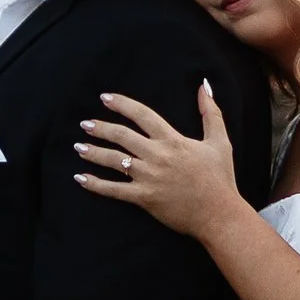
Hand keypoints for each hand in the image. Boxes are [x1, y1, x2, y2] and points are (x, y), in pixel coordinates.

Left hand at [76, 77, 239, 237]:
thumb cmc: (220, 178)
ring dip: (93, 152)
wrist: (219, 214)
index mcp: (173, 140)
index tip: (105, 98)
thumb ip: (211, 112)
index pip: (142, 115)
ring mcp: (149, 177)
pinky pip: (114, 190)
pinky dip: (95, 184)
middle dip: (100, 128)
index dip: (122, 104)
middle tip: (85, 124)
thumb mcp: (219, 141)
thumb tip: (204, 85)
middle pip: (122, 136)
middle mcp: (157, 156)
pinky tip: (81, 178)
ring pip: (114, 160)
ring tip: (78, 147)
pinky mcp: (144, 198)